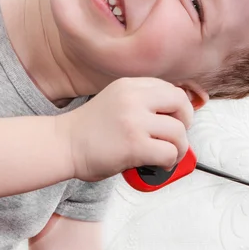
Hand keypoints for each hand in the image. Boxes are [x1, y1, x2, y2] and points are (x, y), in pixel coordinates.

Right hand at [58, 77, 193, 181]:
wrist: (62, 145)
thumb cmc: (88, 131)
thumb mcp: (116, 101)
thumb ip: (141, 102)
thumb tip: (174, 116)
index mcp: (129, 85)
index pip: (170, 89)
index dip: (178, 107)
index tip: (175, 120)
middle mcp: (133, 98)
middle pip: (180, 103)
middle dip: (186, 122)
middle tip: (177, 136)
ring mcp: (135, 120)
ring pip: (179, 132)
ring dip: (178, 148)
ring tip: (167, 155)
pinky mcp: (135, 144)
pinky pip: (169, 152)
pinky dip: (169, 161)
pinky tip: (159, 164)